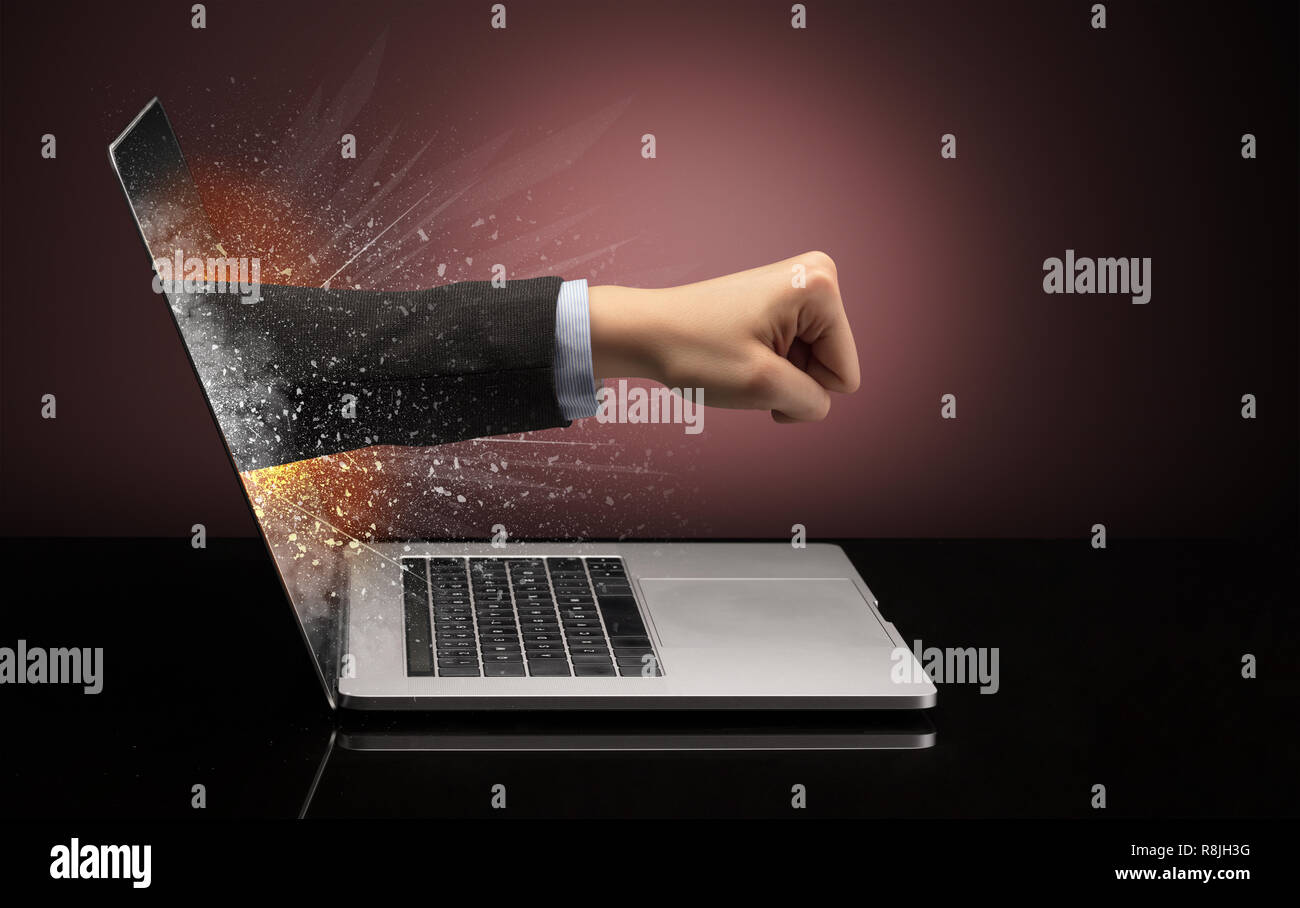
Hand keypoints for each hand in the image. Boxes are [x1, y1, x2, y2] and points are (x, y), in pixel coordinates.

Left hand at [587, 251, 859, 421]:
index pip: (842, 375)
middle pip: (830, 367)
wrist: (645, 331)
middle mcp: (816, 277)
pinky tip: (736, 353)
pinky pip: (794, 354)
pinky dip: (766, 366)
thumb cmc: (694, 351)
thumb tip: (819, 401)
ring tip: (737, 359)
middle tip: (745, 366)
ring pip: (811, 365)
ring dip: (775, 376)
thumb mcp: (763, 387)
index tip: (757, 367)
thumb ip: (812, 401)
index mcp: (820, 286)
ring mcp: (797, 288)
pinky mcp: (781, 301)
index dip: (800, 388)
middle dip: (789, 381)